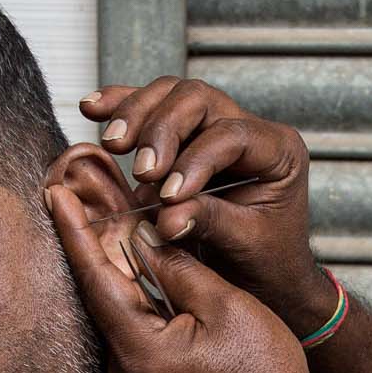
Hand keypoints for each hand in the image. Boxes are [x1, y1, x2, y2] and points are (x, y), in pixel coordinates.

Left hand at [47, 164, 332, 372]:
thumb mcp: (226, 307)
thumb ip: (178, 267)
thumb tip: (143, 238)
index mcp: (139, 351)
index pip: (94, 278)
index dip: (74, 231)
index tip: (54, 193)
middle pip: (100, 299)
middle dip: (93, 247)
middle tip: (79, 198)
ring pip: (117, 320)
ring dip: (116, 277)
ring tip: (110, 228)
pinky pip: (132, 342)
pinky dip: (134, 307)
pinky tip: (141, 278)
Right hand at [76, 78, 336, 335]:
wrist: (265, 278)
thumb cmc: (266, 261)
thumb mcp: (244, 244)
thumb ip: (207, 221)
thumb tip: (164, 216)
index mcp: (279, 151)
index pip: (231, 135)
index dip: (195, 160)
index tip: (168, 195)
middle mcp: (250, 128)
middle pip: (197, 99)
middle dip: (161, 129)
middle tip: (141, 170)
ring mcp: (216, 126)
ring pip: (170, 95)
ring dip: (135, 114)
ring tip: (113, 144)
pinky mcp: (186, 135)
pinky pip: (151, 109)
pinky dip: (120, 107)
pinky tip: (92, 109)